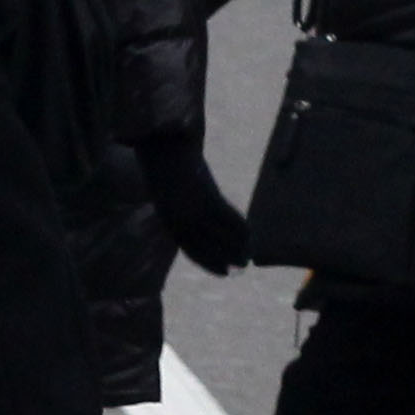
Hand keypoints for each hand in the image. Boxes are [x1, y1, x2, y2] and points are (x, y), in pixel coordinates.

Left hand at [134, 132, 247, 275]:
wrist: (163, 143)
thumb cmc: (164, 163)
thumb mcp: (168, 191)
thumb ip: (180, 207)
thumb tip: (199, 220)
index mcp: (168, 220)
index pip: (191, 250)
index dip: (209, 263)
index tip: (224, 272)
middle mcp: (180, 220)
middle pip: (208, 246)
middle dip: (227, 259)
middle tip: (243, 266)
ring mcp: (194, 210)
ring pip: (220, 235)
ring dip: (238, 247)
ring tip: (250, 254)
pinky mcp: (206, 197)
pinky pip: (228, 218)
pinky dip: (241, 227)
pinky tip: (250, 233)